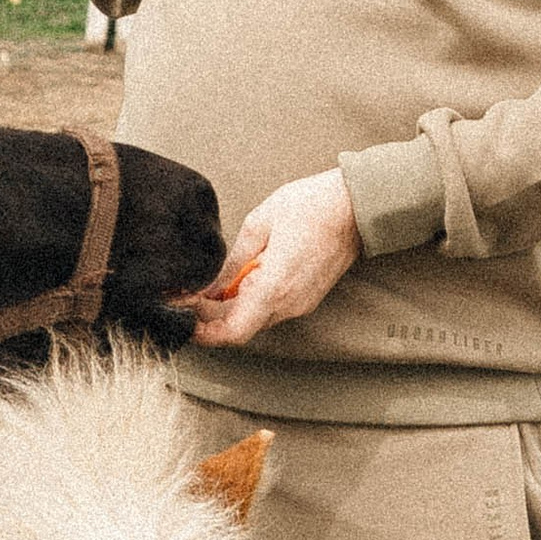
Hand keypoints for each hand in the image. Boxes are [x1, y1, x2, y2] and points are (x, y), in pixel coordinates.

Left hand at [184, 171, 359, 344]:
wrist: (355, 206)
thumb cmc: (310, 207)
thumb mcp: (258, 225)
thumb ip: (230, 262)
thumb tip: (207, 286)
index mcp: (273, 288)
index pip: (232, 332)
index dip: (203, 331)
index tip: (185, 313)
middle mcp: (288, 305)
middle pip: (239, 327)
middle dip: (210, 316)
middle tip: (189, 293)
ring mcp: (299, 304)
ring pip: (254, 319)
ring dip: (230, 308)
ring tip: (211, 283)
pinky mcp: (306, 298)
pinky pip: (270, 309)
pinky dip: (249, 301)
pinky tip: (239, 280)